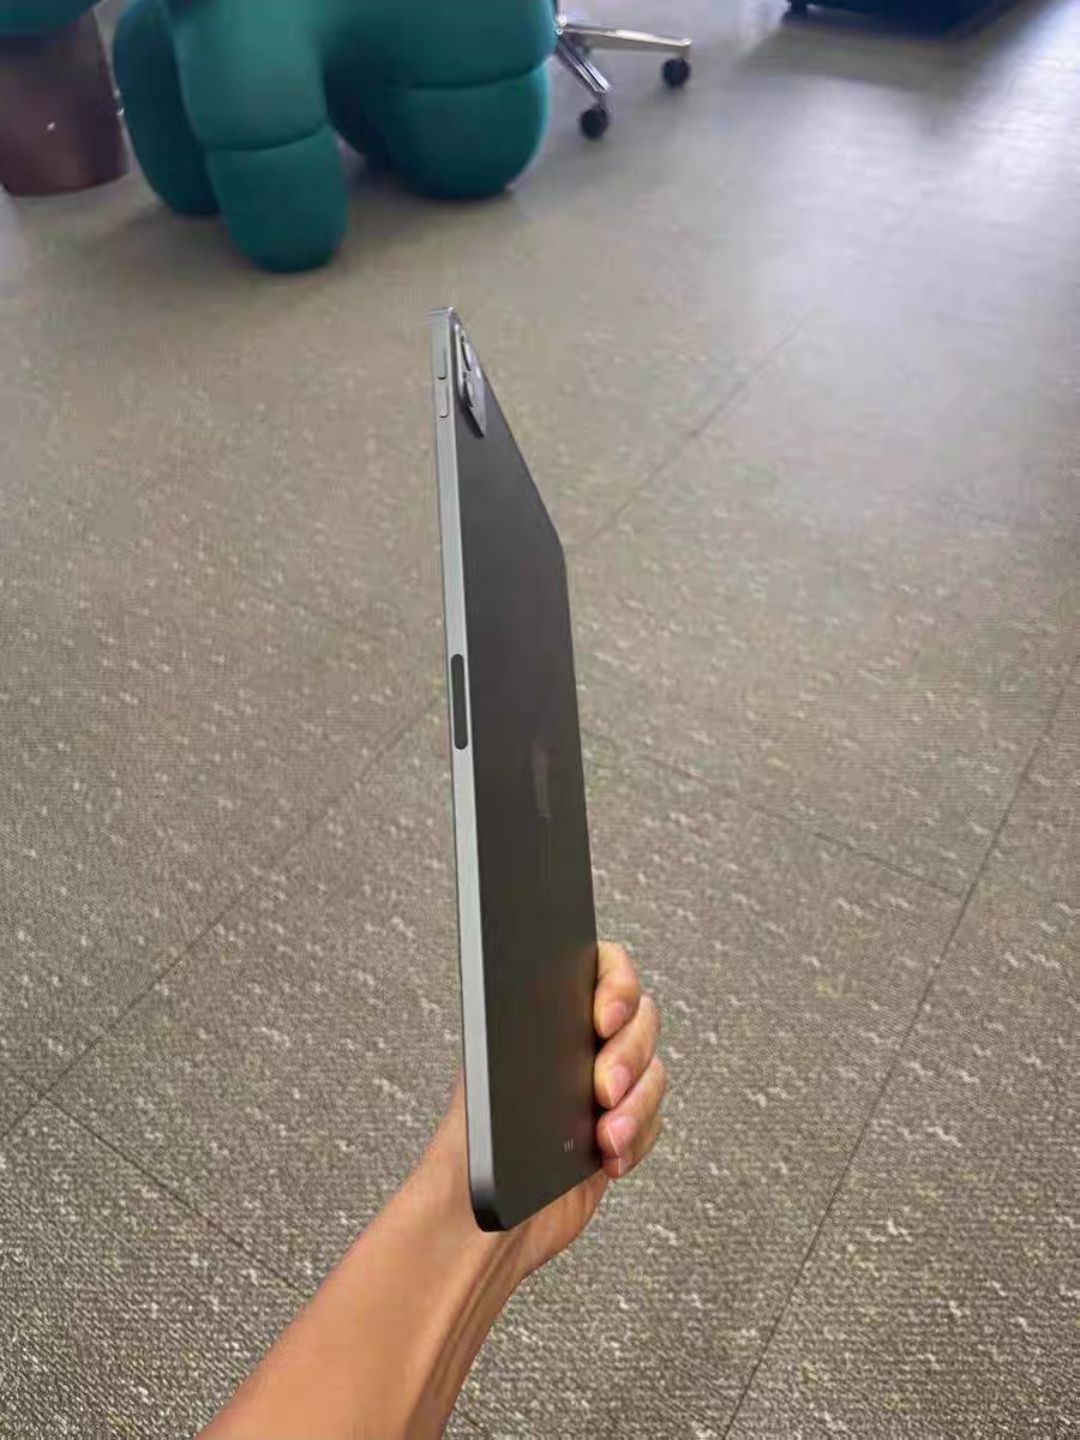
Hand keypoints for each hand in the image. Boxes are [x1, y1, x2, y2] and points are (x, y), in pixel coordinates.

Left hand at [428, 942, 665, 1282]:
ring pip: (652, 1074)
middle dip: (629, 1054)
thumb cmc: (465, 1149)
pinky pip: (654, 1122)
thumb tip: (554, 999)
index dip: (618, 984)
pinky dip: (639, 1140)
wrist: (477, 1228)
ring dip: (637, 1106)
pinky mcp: (616, 1132)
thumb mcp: (487, 1076)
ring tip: (606, 1137)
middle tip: (602, 1089)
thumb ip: (525, 1032)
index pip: (602, 967)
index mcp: (543, 1015)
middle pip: (640, 1020)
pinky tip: (610, 1159)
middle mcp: (577, 1044)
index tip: (604, 1018)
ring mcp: (599, 1089)